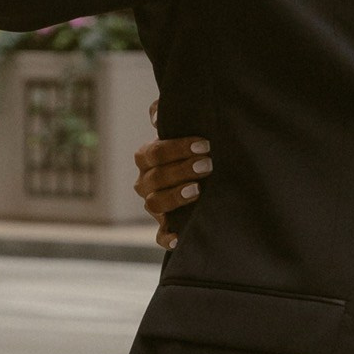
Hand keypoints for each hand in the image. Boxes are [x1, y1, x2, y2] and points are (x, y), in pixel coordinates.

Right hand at [134, 103, 209, 249]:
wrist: (202, 171)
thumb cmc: (192, 145)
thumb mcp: (182, 127)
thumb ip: (167, 115)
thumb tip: (157, 116)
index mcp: (146, 157)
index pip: (154, 153)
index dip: (177, 148)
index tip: (204, 145)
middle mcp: (145, 182)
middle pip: (155, 178)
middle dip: (182, 170)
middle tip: (208, 165)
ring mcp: (153, 204)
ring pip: (154, 204)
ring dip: (175, 197)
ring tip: (198, 190)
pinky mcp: (164, 225)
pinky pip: (159, 236)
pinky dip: (167, 238)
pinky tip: (179, 237)